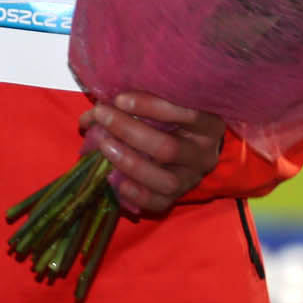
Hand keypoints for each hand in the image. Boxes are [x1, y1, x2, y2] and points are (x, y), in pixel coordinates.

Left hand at [81, 91, 225, 216]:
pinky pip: (159, 203)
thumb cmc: (166, 118)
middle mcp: (203, 154)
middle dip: (129, 131)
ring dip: (130, 163)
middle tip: (102, 117)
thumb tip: (94, 114)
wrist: (182, 146)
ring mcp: (191, 179)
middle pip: (169, 149)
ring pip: (166, 181)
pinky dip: (135, 193)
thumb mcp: (158, 105)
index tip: (120, 100)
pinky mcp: (177, 197)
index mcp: (208, 126)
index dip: (151, 106)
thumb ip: (133, 103)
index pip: (189, 114)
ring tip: (104, 146)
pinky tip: (113, 179)